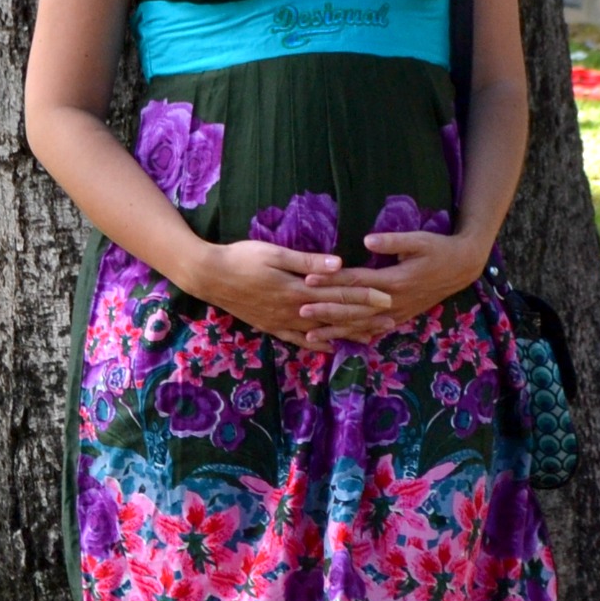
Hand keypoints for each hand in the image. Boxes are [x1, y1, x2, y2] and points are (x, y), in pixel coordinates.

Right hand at [189, 238, 390, 351]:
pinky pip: (299, 340)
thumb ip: (306, 261)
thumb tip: (338, 265)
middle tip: (390, 322)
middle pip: (335, 315)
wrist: (209, 276)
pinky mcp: (271, 326)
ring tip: (370, 338)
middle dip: (365, 319)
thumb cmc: (241, 257)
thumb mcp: (273, 253)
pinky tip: (331, 347)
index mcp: (296, 289)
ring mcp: (282, 321)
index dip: (364, 297)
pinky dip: (317, 344)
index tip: (387, 299)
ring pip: (322, 331)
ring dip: (347, 334)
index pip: (338, 294)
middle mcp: (293, 310)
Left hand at [303, 229, 486, 344]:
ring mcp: (397, 313)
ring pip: (361, 325)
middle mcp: (393, 301)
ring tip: (310, 335)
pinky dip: (355, 337)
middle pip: (354, 308)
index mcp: (395, 280)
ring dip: (335, 330)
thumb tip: (366, 238)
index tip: (308, 280)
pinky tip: (338, 343)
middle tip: (300, 312)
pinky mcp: (400, 318)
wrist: (462, 268)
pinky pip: (373, 331)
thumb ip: (393, 241)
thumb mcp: (419, 240)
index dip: (332, 281)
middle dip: (326, 311)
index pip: (356, 282)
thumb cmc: (438, 249)